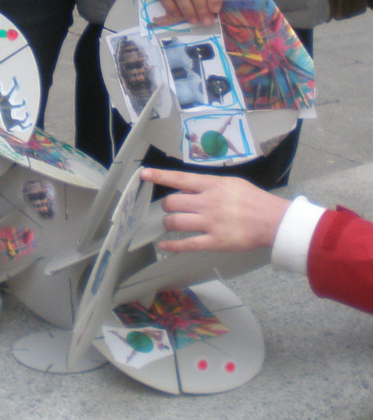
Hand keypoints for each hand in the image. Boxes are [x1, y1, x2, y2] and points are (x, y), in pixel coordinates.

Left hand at [140, 168, 289, 252]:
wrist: (274, 221)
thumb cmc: (254, 200)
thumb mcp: (231, 183)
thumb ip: (208, 185)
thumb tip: (188, 187)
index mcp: (212, 185)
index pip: (180, 179)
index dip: (159, 176)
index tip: (144, 174)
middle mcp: (208, 202)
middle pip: (172, 203)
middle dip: (168, 206)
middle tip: (172, 209)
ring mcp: (210, 223)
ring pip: (175, 222)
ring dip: (169, 223)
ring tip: (172, 224)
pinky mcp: (215, 241)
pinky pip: (186, 244)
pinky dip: (172, 245)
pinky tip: (164, 245)